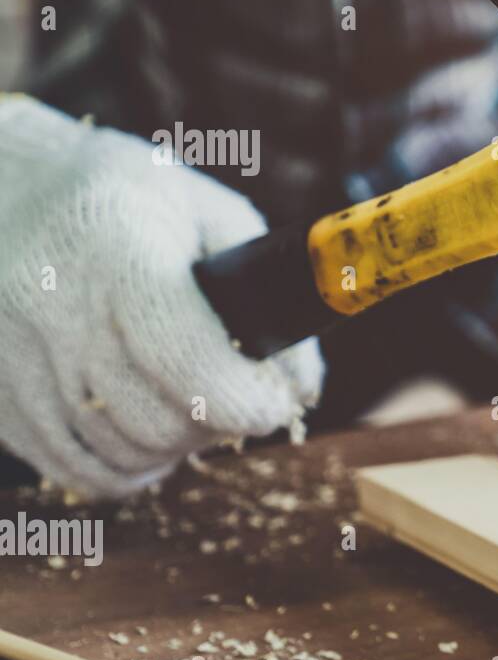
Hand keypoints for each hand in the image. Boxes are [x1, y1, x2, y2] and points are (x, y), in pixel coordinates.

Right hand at [0, 96, 323, 498]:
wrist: (2, 187)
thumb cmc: (126, 197)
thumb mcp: (206, 211)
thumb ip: (269, 291)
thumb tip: (305, 388)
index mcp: (117, 249)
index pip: (189, 360)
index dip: (248, 401)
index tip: (274, 403)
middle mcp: (53, 304)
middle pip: (156, 419)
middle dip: (215, 426)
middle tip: (235, 405)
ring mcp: (13, 353)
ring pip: (118, 452)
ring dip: (172, 449)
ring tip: (191, 414)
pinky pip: (71, 468)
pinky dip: (122, 471)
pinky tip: (145, 444)